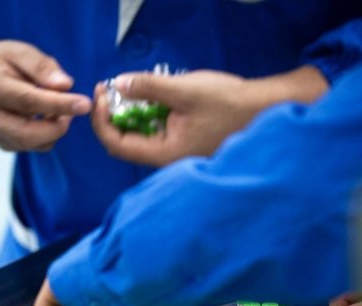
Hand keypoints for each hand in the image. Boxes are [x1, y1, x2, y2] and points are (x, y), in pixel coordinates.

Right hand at [0, 38, 91, 151]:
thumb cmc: (1, 62)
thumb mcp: (20, 52)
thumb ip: (42, 67)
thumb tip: (66, 85)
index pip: (29, 102)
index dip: (60, 104)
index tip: (85, 104)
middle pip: (27, 133)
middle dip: (57, 126)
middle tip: (75, 110)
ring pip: (30, 143)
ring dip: (53, 130)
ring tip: (59, 109)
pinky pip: (29, 147)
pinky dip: (45, 135)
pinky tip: (47, 117)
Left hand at [91, 66, 327, 166]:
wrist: (267, 110)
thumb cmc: (230, 104)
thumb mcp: (185, 91)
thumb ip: (149, 88)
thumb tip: (119, 83)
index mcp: (162, 154)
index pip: (116, 143)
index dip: (101, 119)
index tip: (100, 93)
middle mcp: (164, 157)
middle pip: (123, 139)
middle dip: (112, 113)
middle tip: (110, 86)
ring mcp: (172, 150)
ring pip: (138, 132)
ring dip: (129, 109)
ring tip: (129, 85)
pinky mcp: (181, 140)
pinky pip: (153, 128)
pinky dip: (146, 110)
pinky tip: (150, 93)